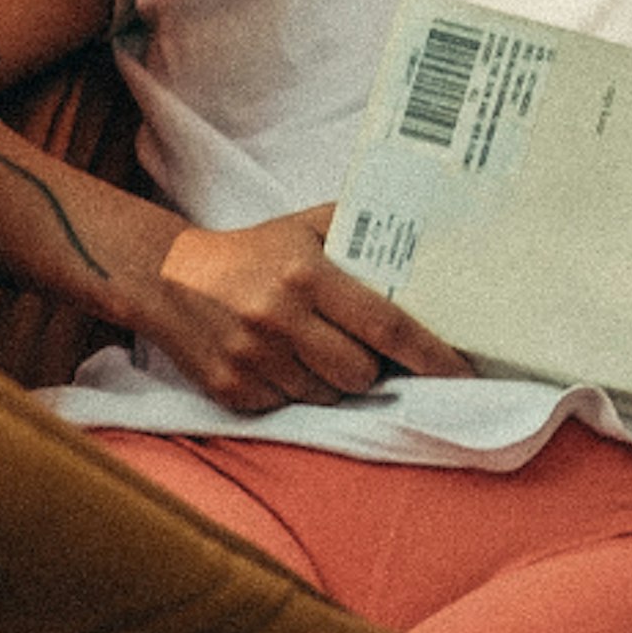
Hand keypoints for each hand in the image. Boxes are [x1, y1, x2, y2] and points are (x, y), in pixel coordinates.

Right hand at [130, 206, 469, 410]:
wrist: (169, 278)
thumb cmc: (255, 252)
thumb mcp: (307, 226)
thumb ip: (362, 228)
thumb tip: (427, 235)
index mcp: (308, 276)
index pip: (385, 325)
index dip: (429, 355)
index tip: (462, 374)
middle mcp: (280, 319)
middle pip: (360, 374)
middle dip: (373, 369)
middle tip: (363, 348)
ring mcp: (253, 361)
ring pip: (327, 396)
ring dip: (333, 380)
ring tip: (313, 346)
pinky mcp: (232, 392)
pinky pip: (289, 407)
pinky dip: (295, 390)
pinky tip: (278, 359)